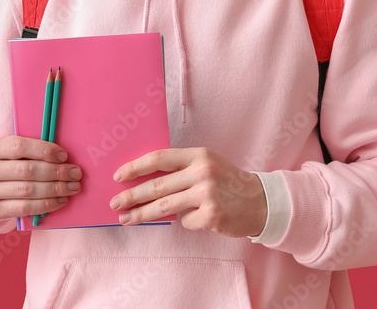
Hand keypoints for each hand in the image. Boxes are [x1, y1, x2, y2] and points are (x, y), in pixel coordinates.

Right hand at [0, 135, 81, 220]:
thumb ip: (23, 149)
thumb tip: (59, 154)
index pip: (19, 146)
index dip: (44, 150)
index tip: (63, 154)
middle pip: (27, 171)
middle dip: (56, 172)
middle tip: (75, 172)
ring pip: (28, 191)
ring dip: (55, 189)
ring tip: (72, 187)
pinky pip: (25, 208)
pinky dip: (46, 204)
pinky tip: (60, 200)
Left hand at [108, 147, 266, 237]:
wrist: (261, 201)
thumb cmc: (228, 183)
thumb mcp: (207, 165)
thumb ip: (181, 170)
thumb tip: (145, 182)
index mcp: (198, 155)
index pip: (160, 158)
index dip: (136, 167)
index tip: (119, 176)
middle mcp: (202, 172)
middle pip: (157, 185)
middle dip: (132, 195)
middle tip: (114, 203)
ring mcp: (207, 194)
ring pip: (164, 206)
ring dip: (141, 214)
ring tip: (125, 219)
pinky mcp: (211, 215)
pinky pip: (185, 222)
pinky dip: (186, 222)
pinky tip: (197, 218)